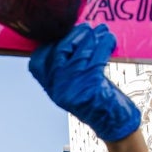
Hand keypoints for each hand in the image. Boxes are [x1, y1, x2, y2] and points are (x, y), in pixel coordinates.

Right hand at [28, 24, 140, 142]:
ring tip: (103, 30)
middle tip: (88, 27)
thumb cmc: (96, 100)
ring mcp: (73, 87)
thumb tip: (71, 34)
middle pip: (60, 50)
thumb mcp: (74, 86)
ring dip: (94, 37)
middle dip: (75, 34)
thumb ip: (67, 66)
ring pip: (81, 52)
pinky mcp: (90, 86)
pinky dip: (105, 45)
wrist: (112, 123)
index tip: (64, 31)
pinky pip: (97, 58)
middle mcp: (57, 88)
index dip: (50, 42)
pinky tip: (110, 40)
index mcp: (50, 88)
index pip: (38, 61)